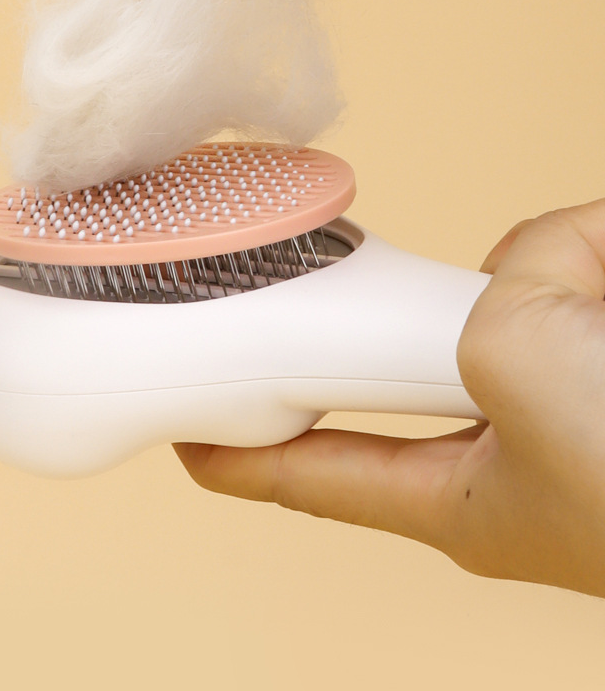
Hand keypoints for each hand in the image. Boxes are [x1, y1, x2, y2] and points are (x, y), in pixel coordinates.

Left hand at [174, 199, 604, 596]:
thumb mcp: (523, 368)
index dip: (239, 459)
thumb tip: (554, 258)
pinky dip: (596, 250)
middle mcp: (506, 444)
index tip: (187, 438)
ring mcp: (564, 388)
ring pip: (512, 284)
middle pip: (413, 349)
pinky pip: (576, 255)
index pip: (311, 478)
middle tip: (439, 281)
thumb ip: (499, 295)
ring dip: (562, 268)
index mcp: (462, 500)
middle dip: (426, 306)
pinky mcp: (604, 339)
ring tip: (599, 297)